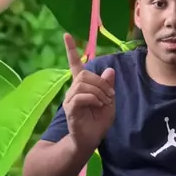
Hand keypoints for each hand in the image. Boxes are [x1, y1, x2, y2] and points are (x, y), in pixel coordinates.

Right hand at [62, 34, 115, 153]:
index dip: (71, 49)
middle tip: (110, 96)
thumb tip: (110, 70)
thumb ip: (108, 86)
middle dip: (100, 82)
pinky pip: (81, 96)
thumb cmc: (98, 121)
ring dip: (99, 91)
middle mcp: (73, 89)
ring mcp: (70, 99)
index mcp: (81, 85)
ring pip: (83, 83)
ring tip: (104, 102)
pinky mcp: (70, 109)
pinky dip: (93, 99)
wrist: (90, 140)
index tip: (66, 35)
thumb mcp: (109, 101)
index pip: (74, 63)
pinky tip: (99, 105)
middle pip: (84, 73)